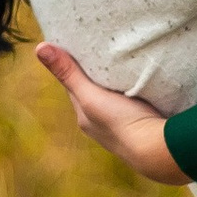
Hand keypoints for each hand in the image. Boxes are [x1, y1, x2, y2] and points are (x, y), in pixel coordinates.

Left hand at [34, 42, 188, 184]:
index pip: (75, 88)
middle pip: (94, 93)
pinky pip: (134, 102)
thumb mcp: (90, 95)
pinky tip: (142, 83)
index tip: (80, 47)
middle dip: (98, 76)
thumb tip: (39, 48)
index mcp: (84, 118)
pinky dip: (135, 92)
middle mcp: (100, 124)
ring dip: (118, 84)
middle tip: (104, 51)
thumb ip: (69, 73)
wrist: (156, 150)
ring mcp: (122, 126)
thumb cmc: (120, 122)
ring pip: (115, 98)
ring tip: (124, 63)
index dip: (76, 68)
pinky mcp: (142, 124)